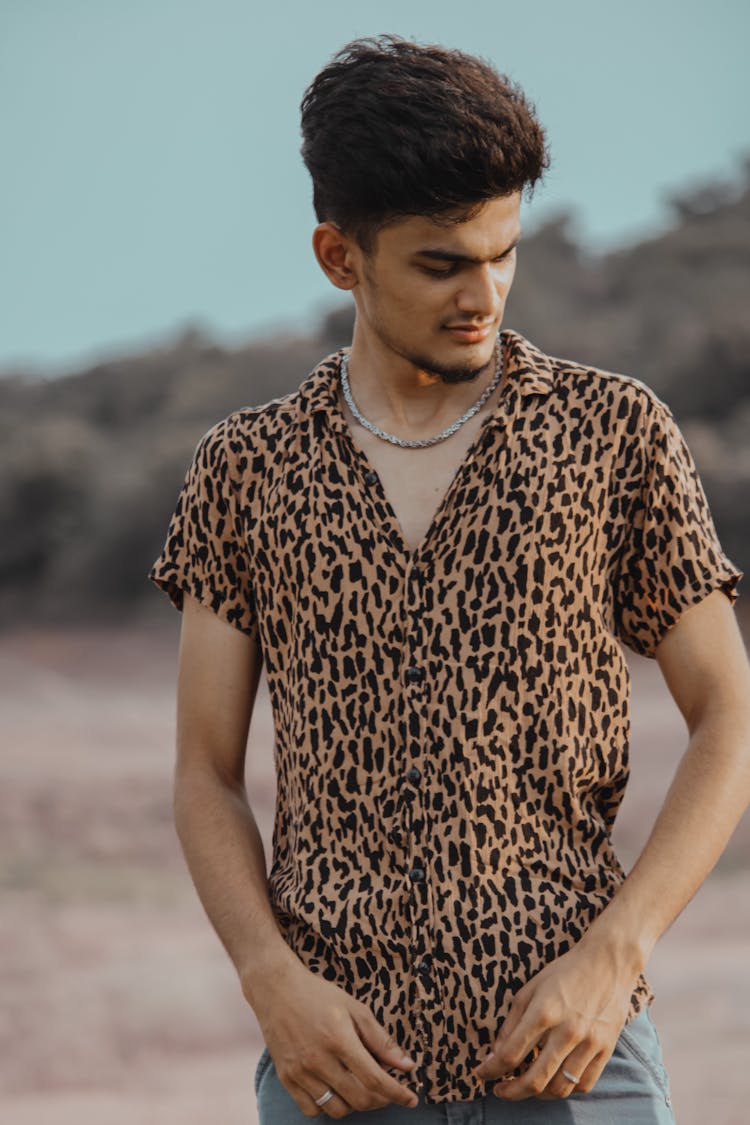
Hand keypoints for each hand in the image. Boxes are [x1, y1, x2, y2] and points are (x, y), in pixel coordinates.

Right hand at [249, 955, 418, 1116]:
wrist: (276, 988)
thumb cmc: (319, 995)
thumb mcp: (355, 1008)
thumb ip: (381, 1040)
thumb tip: (408, 1065)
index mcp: (339, 1039)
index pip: (375, 1079)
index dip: (398, 1093)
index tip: (412, 1098)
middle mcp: (318, 1059)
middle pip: (359, 1099)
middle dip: (381, 1100)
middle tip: (388, 1090)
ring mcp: (300, 1072)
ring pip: (337, 1109)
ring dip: (356, 1104)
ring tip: (361, 1087)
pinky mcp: (286, 1078)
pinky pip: (312, 1109)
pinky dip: (328, 1105)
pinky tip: (335, 1089)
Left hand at [470, 936, 639, 1100]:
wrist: (607, 962)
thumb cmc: (564, 973)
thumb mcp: (530, 989)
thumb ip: (511, 1023)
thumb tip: (495, 1054)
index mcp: (544, 1012)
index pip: (511, 1054)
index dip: (491, 1070)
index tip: (481, 1074)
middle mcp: (567, 1031)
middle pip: (534, 1080)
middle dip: (511, 1091)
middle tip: (499, 1091)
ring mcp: (589, 1043)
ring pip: (559, 1088)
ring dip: (537, 1095)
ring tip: (526, 1087)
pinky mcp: (606, 1050)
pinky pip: (584, 1085)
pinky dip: (565, 1090)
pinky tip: (554, 1081)